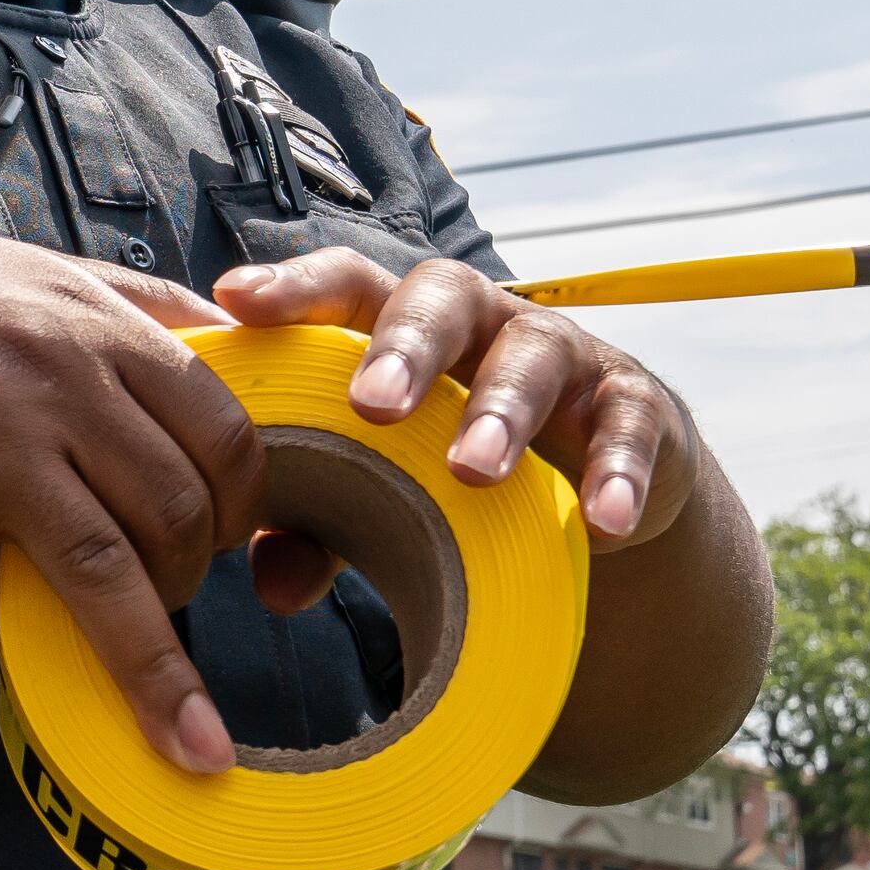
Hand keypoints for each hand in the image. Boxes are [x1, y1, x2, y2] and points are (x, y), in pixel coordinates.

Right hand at [0, 224, 259, 771]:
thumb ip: (137, 306)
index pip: (223, 432)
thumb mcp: (44, 270)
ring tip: (138, 682)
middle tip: (169, 594)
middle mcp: (58, 376)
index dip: (242, 508)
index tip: (232, 542)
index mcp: (99, 325)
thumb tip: (223, 336)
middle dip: (190, 579)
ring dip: (134, 650)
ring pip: (103, 568)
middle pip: (174, 512)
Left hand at [206, 248, 702, 556]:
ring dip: (500, 411)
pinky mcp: (634, 406)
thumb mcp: (387, 498)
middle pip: (441, 300)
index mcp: (404, 329)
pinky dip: (619, 472)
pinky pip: (629, 427)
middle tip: (372, 404)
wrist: (595, 490)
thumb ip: (324, 528)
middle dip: (405, 348)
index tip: (235, 300)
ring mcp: (562, 358)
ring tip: (474, 472)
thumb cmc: (457, 471)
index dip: (295, 288)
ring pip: (531, 359)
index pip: (346, 285)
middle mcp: (481, 324)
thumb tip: (274, 584)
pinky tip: (605, 523)